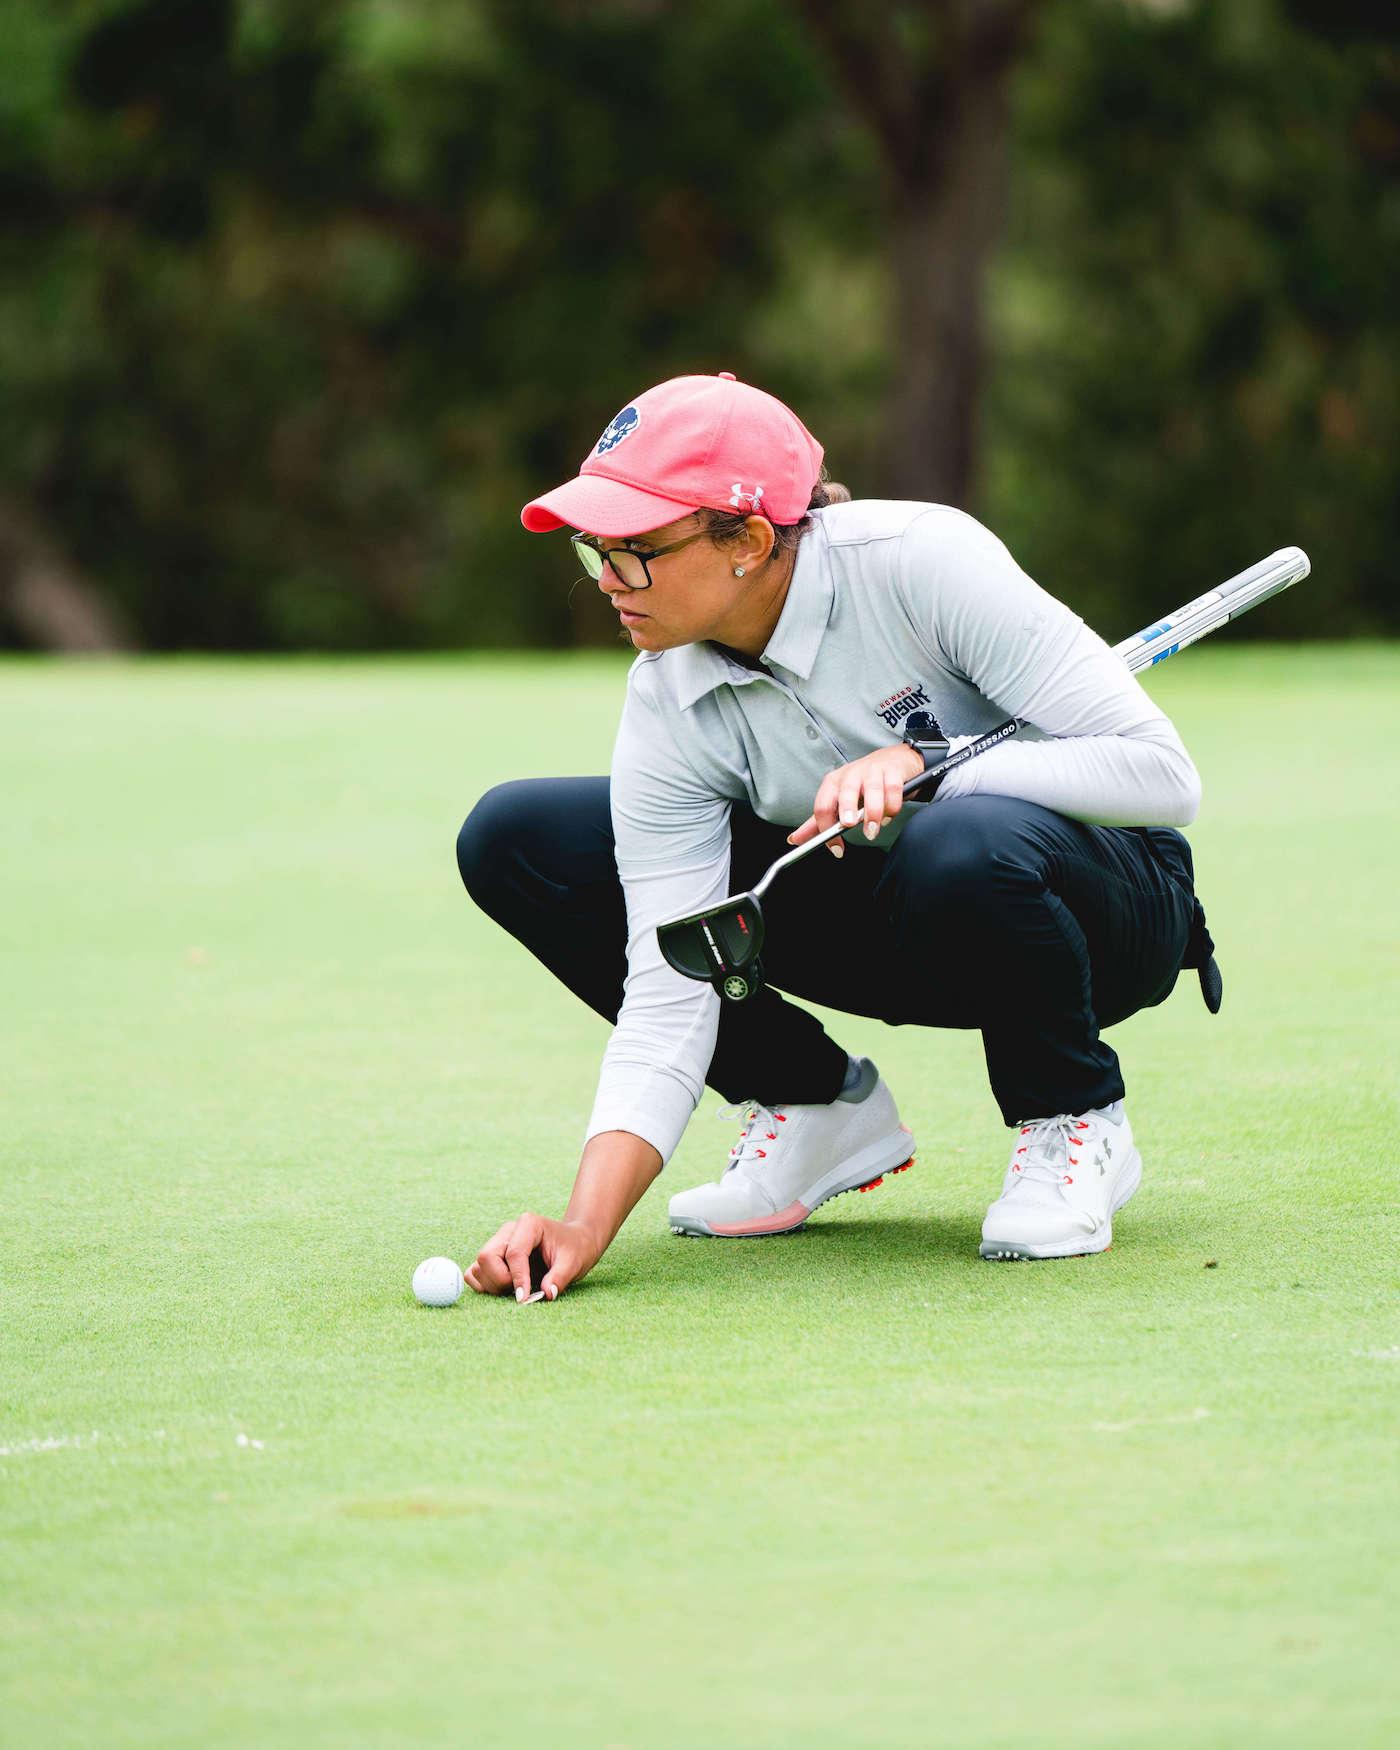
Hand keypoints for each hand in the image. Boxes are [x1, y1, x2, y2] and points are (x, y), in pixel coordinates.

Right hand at [466, 1212, 602, 1301]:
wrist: (575, 1242)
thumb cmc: (575, 1249)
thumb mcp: (574, 1262)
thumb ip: (560, 1278)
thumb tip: (546, 1294)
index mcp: (529, 1224)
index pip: (514, 1253)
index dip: (517, 1278)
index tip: (524, 1298)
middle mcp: (508, 1231)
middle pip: (487, 1256)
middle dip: (500, 1280)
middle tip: (521, 1293)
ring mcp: (498, 1243)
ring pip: (478, 1266)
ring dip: (492, 1285)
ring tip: (515, 1290)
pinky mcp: (493, 1256)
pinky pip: (474, 1272)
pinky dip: (484, 1285)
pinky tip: (504, 1290)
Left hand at [786, 743, 924, 857]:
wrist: (893, 761)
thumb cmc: (863, 783)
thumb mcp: (839, 800)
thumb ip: (819, 821)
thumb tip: (795, 839)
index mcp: (833, 782)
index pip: (823, 805)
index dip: (825, 828)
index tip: (837, 848)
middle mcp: (851, 774)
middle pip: (845, 791)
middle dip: (846, 808)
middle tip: (849, 824)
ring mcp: (872, 770)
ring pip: (872, 790)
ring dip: (873, 812)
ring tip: (873, 829)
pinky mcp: (893, 771)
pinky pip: (893, 789)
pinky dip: (892, 805)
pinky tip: (889, 815)